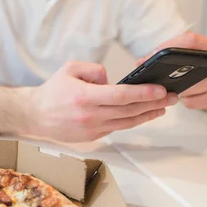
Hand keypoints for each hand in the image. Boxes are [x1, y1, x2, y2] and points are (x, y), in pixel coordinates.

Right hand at [24, 61, 177, 141]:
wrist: (35, 115)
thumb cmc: (52, 91)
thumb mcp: (70, 68)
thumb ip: (94, 70)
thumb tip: (111, 80)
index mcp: (85, 97)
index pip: (122, 96)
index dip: (144, 93)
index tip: (160, 90)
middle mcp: (90, 116)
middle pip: (129, 111)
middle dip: (153, 104)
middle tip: (171, 97)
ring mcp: (92, 129)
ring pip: (127, 123)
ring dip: (147, 115)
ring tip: (162, 108)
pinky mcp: (93, 137)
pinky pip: (117, 128)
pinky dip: (131, 121)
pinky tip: (142, 115)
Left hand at [137, 32, 206, 113]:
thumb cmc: (201, 70)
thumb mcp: (190, 57)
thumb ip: (167, 55)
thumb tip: (140, 62)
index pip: (190, 39)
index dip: (169, 46)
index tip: (153, 54)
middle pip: (186, 66)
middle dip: (167, 72)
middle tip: (156, 76)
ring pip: (186, 87)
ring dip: (175, 88)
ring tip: (179, 84)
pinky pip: (189, 102)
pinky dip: (184, 100)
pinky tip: (189, 95)